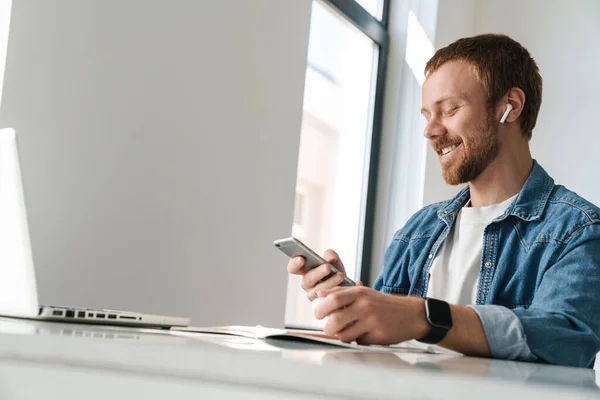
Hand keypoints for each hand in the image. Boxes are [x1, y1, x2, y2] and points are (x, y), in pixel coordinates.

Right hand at [287, 249, 358, 300]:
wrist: (347, 287)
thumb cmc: (336, 272)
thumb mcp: (334, 261)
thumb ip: (331, 256)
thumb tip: (329, 258)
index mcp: (305, 271)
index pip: (293, 268)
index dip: (295, 264)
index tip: (302, 259)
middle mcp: (307, 284)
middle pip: (307, 280)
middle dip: (318, 273)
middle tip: (327, 267)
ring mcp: (314, 296)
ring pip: (318, 291)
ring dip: (330, 282)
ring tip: (341, 275)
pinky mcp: (325, 305)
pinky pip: (331, 300)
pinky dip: (342, 291)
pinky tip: (352, 284)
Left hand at [313, 286, 429, 344]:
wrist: (411, 314)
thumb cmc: (383, 304)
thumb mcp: (363, 292)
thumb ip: (341, 293)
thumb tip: (320, 295)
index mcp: (359, 293)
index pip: (333, 299)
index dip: (321, 308)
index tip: (318, 314)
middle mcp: (365, 306)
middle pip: (335, 320)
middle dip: (328, 328)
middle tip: (328, 328)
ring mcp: (372, 322)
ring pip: (345, 335)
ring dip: (342, 336)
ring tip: (346, 332)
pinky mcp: (379, 336)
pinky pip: (359, 342)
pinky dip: (357, 340)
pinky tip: (364, 334)